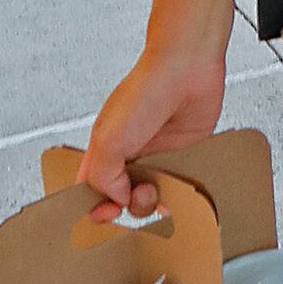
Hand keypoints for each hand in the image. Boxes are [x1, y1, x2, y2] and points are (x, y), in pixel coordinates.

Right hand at [80, 47, 228, 222]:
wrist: (187, 69)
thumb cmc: (145, 92)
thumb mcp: (107, 141)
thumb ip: (102, 178)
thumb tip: (117, 199)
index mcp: (105, 152)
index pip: (94, 192)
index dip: (98, 208)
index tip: (107, 214)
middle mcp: (132, 156)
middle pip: (127, 200)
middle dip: (132, 205)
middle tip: (141, 192)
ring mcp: (161, 156)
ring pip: (157, 196)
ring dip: (159, 199)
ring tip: (160, 184)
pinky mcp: (188, 154)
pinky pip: (185, 182)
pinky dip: (185, 190)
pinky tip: (183, 185)